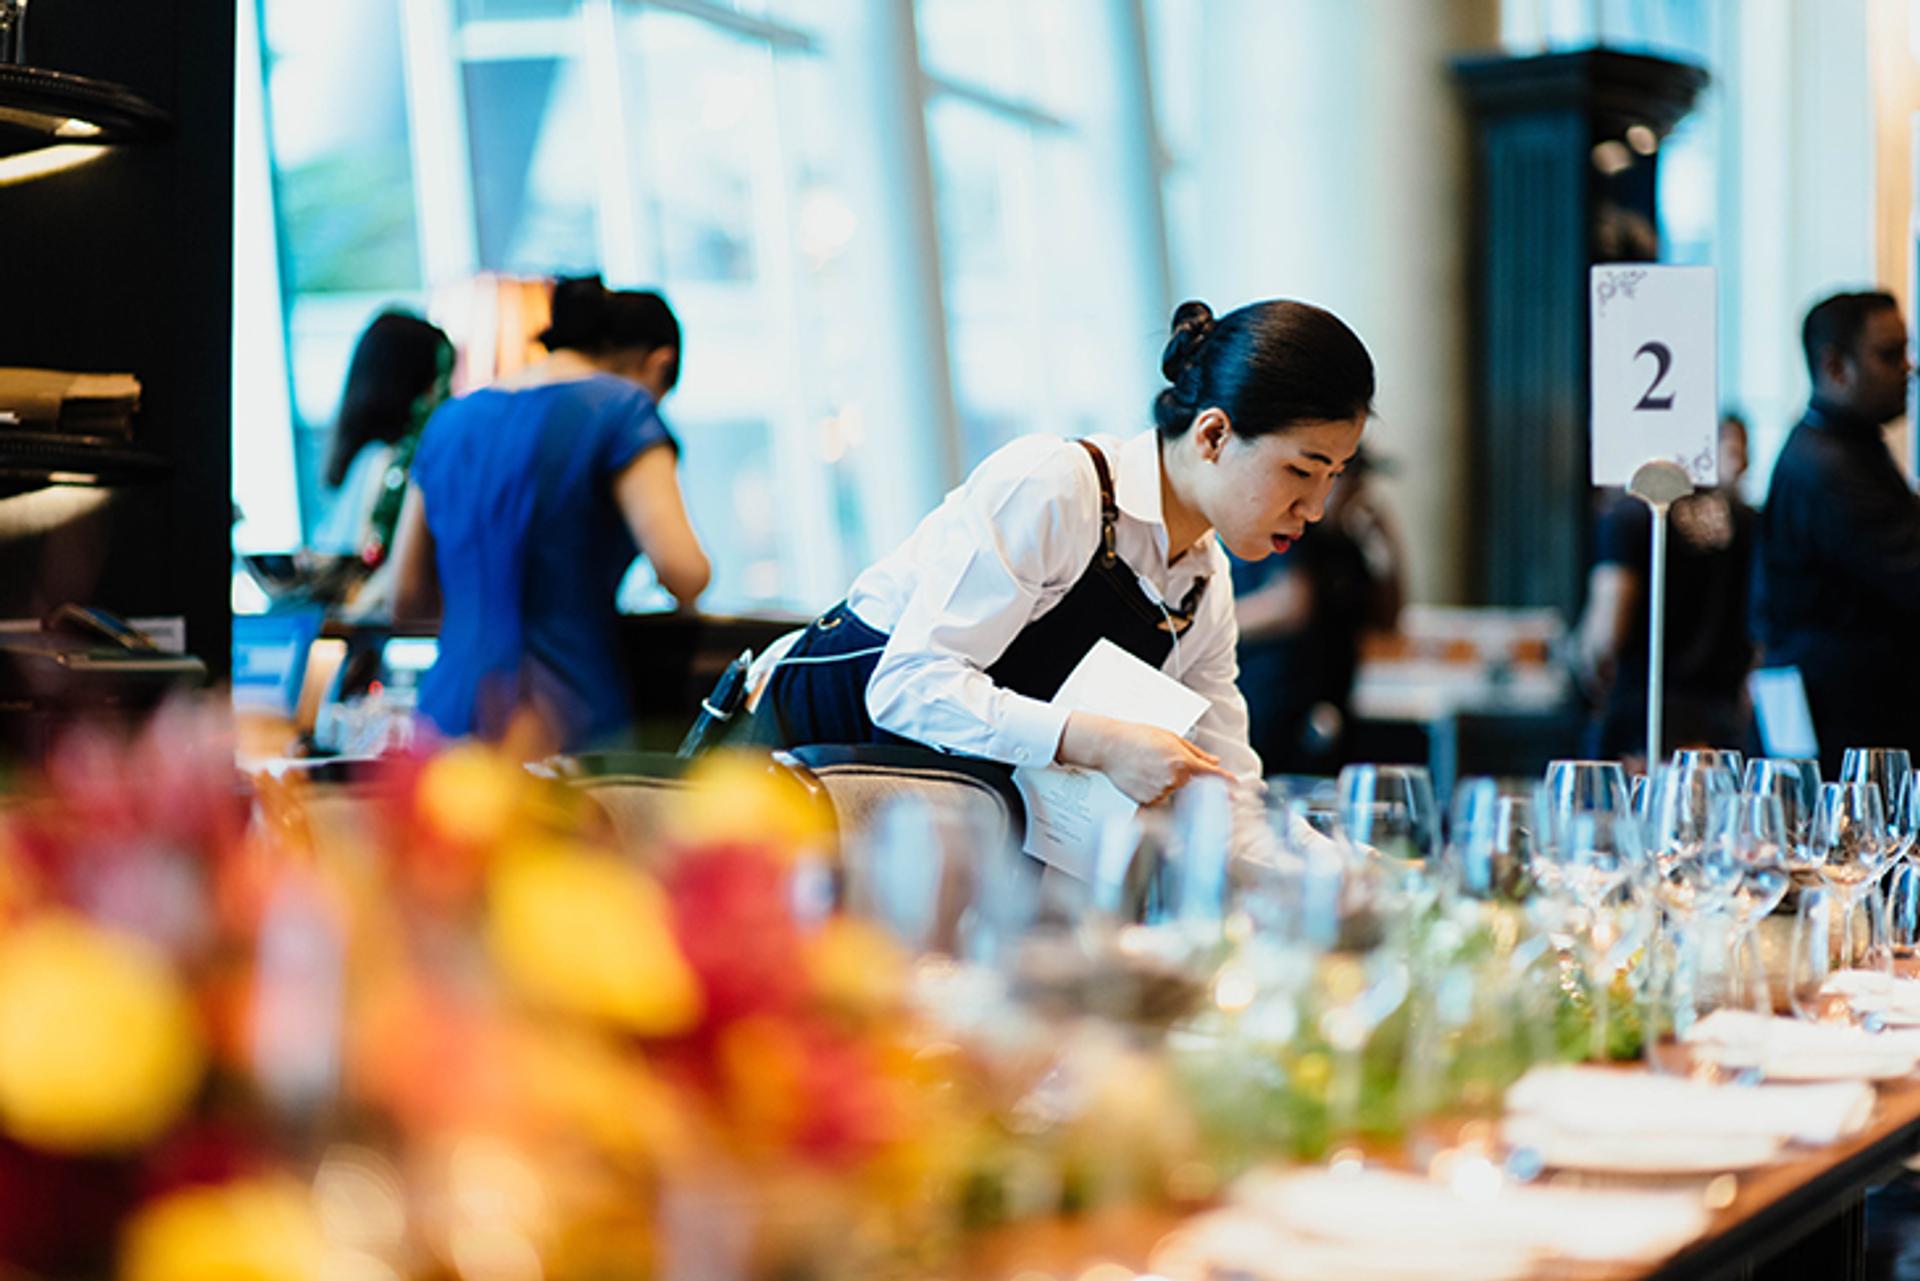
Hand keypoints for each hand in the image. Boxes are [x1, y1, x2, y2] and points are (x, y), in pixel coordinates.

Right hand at [1058, 712, 1234, 806]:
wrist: (1109, 746)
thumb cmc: (1137, 737)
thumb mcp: (1170, 737)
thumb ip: (1195, 753)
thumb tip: (1213, 762)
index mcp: (1183, 762)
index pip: (1212, 776)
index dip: (1227, 783)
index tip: (1237, 789)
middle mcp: (1174, 779)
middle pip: (1191, 786)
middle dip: (1184, 777)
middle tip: (1162, 763)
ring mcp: (1160, 792)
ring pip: (1173, 792)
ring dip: (1167, 783)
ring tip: (1148, 766)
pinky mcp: (1146, 800)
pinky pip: (1158, 799)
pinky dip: (1154, 790)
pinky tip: (1141, 776)